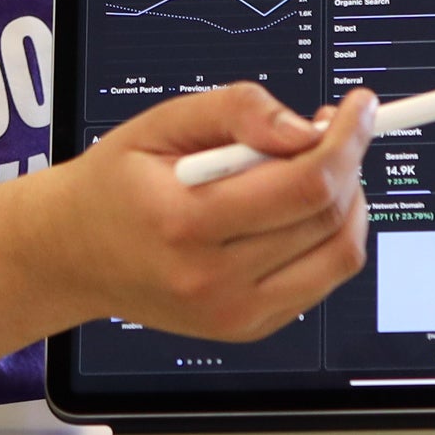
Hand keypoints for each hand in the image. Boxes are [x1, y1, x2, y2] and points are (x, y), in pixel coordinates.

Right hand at [19, 82, 375, 343]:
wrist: (75, 255)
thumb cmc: (117, 183)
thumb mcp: (161, 123)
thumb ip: (236, 111)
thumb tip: (304, 129)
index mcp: (186, 224)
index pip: (304, 186)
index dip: (346, 140)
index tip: (359, 106)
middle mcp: (213, 281)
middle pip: (328, 219)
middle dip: (348, 164)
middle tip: (332, 130)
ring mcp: (234, 314)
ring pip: (338, 256)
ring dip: (347, 203)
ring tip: (315, 169)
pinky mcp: (248, 328)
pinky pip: (321, 281)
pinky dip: (325, 238)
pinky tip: (294, 210)